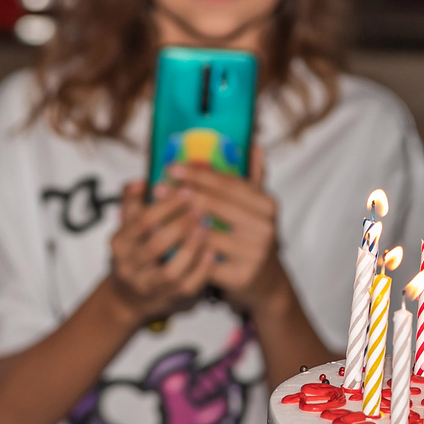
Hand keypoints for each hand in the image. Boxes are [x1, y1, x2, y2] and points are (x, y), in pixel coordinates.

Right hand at [106, 177, 213, 321]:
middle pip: (157, 244)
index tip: (186, 191)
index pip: (142, 221)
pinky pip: (188, 285)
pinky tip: (211, 252)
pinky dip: (201, 268)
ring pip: (172, 269)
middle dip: (181, 224)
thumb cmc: (134, 252)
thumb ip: (132, 201)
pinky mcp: (169, 297)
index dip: (167, 205)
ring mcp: (149, 285)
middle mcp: (130, 266)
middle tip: (200, 209)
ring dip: (192, 247)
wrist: (128, 295)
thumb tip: (143, 181)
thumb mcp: (127, 225)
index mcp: (120, 243)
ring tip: (205, 228)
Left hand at [168, 155, 287, 308]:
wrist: (265, 279)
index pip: (228, 184)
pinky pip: (205, 260)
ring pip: (208, 233)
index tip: (174, 167)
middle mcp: (265, 228)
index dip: (199, 175)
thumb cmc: (251, 234)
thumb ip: (252, 176)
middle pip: (216, 206)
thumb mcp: (255, 206)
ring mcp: (255, 253)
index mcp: (267, 205)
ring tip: (157, 212)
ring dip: (179, 222)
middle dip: (184, 194)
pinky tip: (168, 240)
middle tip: (159, 187)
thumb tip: (254, 145)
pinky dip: (185, 249)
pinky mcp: (241, 276)